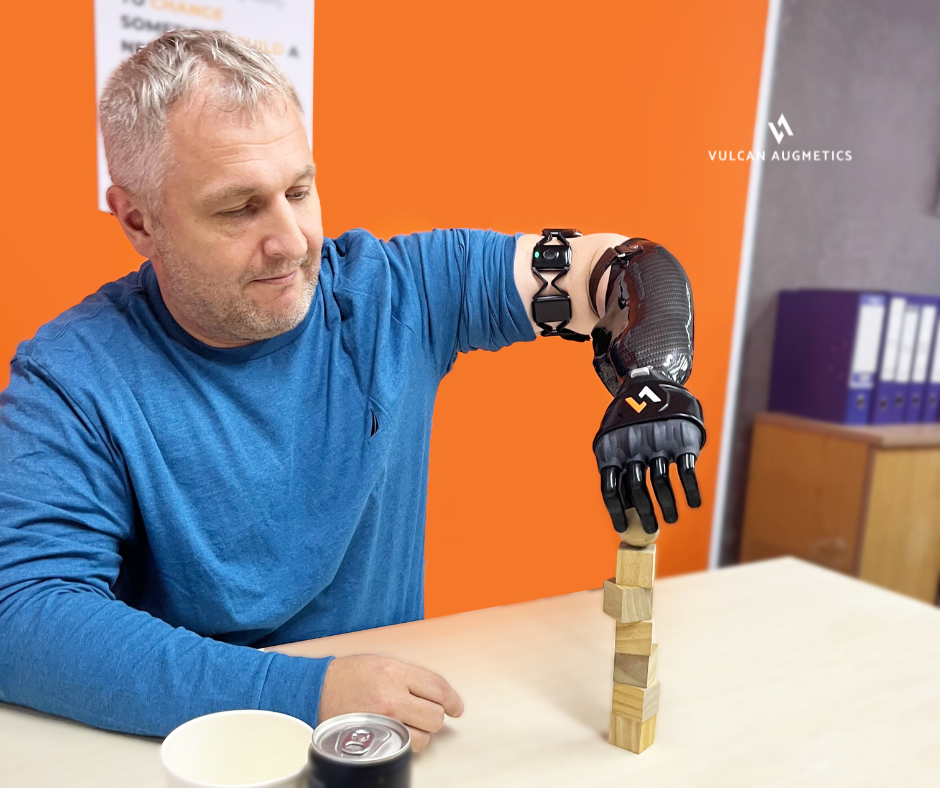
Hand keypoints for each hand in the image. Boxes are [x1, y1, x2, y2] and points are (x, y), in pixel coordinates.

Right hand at [317, 654, 463, 751]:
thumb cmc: (348, 675)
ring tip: (407, 723)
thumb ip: (410, 676)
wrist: (316, 691)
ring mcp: (383, 720)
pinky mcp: (374, 739)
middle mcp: (391, 695)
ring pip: (423, 737)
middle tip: (426, 713)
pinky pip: (404, 748)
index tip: (456, 707)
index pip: (438, 688)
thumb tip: (437, 692)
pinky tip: (397, 733)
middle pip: (435, 715)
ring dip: (420, 732)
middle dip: (435, 716)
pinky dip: (406, 744)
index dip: (453, 700)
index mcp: (395, 671)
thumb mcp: (382, 662)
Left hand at [594, 374, 704, 535]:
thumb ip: (616, 467)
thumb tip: (623, 511)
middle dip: (645, 513)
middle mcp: (632, 446)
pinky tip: (693, 503)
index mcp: (611, 449)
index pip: (610, 487)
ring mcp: (657, 441)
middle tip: (652, 529)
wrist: (649, 382)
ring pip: (660, 482)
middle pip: (636, 488)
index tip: (623, 530)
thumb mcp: (614, 438)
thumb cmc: (629, 421)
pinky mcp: (680, 438)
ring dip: (668, 505)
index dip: (616, 512)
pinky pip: (685, 471)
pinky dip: (690, 491)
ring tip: (672, 519)